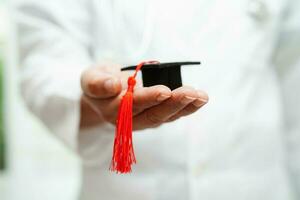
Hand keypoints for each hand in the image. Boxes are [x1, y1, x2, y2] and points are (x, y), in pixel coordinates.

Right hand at [80, 64, 207, 129]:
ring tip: (202, 96)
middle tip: (191, 92)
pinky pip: (172, 114)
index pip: (132, 105)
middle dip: (173, 103)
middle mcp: (130, 120)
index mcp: (113, 110)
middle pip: (154, 114)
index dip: (149, 98)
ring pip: (166, 116)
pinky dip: (187, 107)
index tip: (165, 90)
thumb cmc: (99, 82)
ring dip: (185, 107)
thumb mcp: (90, 78)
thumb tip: (112, 85)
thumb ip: (97, 83)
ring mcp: (144, 119)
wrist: (103, 92)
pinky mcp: (155, 116)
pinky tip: (200, 99)